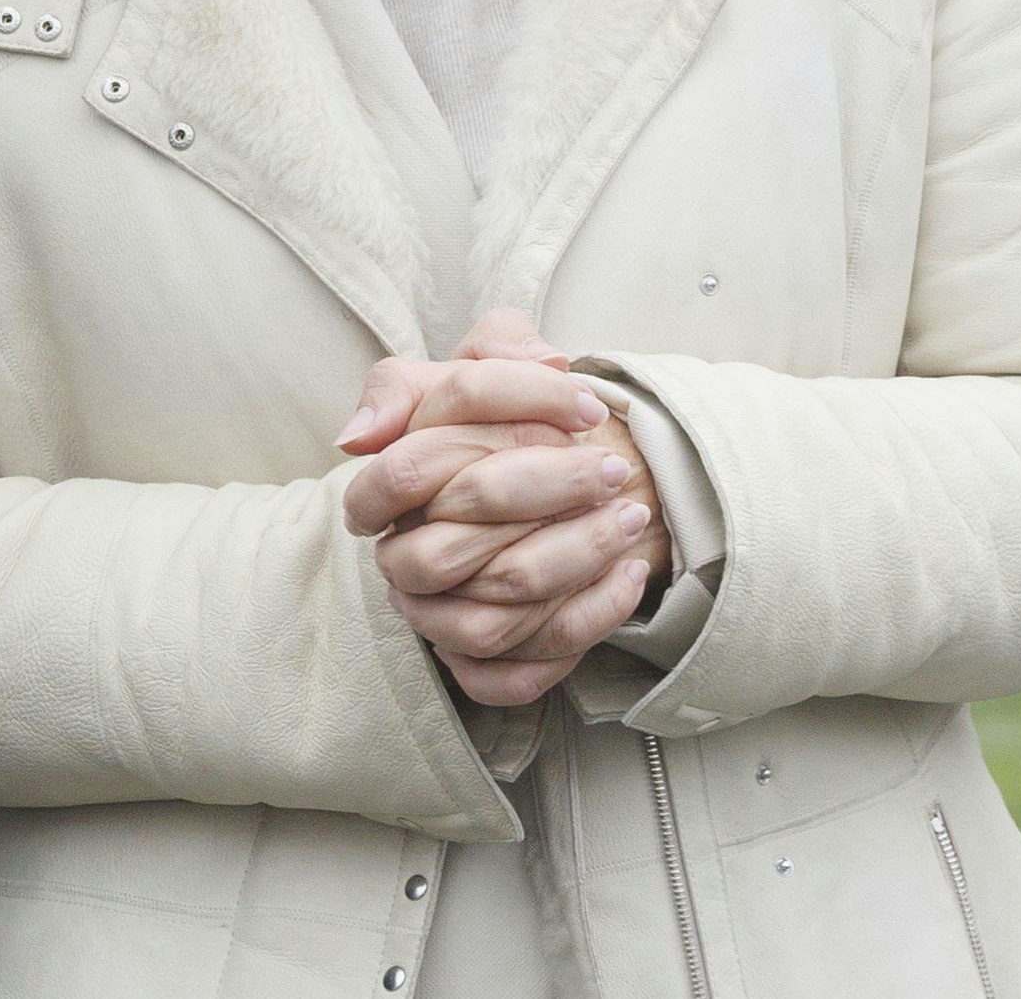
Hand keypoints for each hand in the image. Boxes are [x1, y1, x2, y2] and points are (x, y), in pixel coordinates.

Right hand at [339, 315, 669, 706]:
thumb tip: (403, 409)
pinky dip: (578, 630)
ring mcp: (433, 615)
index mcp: (389, 484)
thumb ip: (488, 347)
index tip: (584, 407)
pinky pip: (512, 673)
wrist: (559, 491)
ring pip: (489, 619)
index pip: (411, 466)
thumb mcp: (508, 362)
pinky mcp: (473, 664)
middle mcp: (400, 555)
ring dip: (572, 567)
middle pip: (451, 545)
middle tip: (618, 469)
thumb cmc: (524, 425)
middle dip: (546, 498)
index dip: (503, 432)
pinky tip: (626, 582)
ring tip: (631, 523)